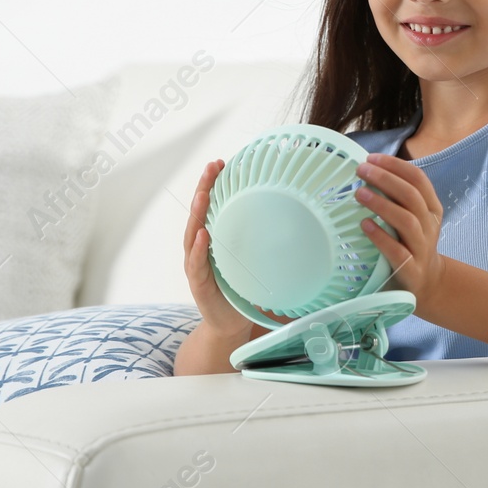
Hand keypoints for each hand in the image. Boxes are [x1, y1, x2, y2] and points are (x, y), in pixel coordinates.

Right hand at [184, 159, 286, 336]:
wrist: (230, 325)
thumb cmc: (242, 290)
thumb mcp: (253, 261)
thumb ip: (263, 241)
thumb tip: (295, 219)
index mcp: (214, 240)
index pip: (212, 207)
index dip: (214, 184)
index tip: (221, 162)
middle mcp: (200, 248)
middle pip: (199, 213)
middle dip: (204, 188)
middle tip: (212, 166)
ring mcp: (196, 265)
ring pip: (193, 234)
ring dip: (197, 213)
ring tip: (203, 194)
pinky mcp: (198, 284)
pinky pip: (196, 263)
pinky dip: (197, 249)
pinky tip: (202, 234)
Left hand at [353, 153, 447, 308]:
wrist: (427, 283)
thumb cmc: (411, 243)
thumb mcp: (413, 218)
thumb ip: (397, 198)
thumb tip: (367, 171)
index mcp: (432, 209)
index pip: (419, 179)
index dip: (395, 166)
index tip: (372, 158)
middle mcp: (430, 226)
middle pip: (412, 196)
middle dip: (385, 180)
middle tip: (361, 171)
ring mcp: (422, 248)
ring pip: (406, 221)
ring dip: (382, 205)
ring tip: (359, 194)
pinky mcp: (412, 270)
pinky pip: (397, 251)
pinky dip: (380, 237)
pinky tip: (364, 225)